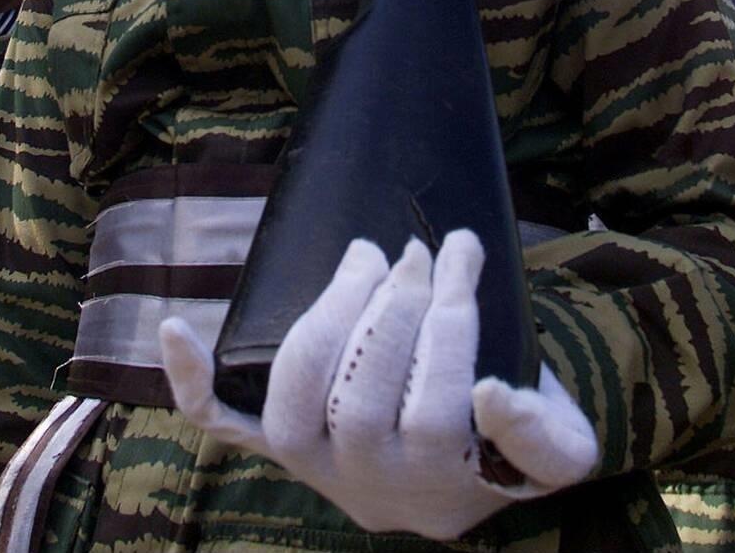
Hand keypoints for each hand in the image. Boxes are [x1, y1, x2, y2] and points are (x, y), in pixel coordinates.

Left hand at [161, 231, 598, 539]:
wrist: (462, 478)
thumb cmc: (509, 442)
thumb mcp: (559, 447)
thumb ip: (542, 435)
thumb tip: (489, 392)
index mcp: (438, 482)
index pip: (438, 407)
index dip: (448, 324)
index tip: (463, 251)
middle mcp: (364, 484)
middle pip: (362, 396)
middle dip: (393, 309)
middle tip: (417, 249)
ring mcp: (310, 464)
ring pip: (296, 398)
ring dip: (327, 318)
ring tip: (366, 257)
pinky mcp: (274, 444)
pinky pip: (218, 424)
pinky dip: (193, 380)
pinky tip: (174, 329)